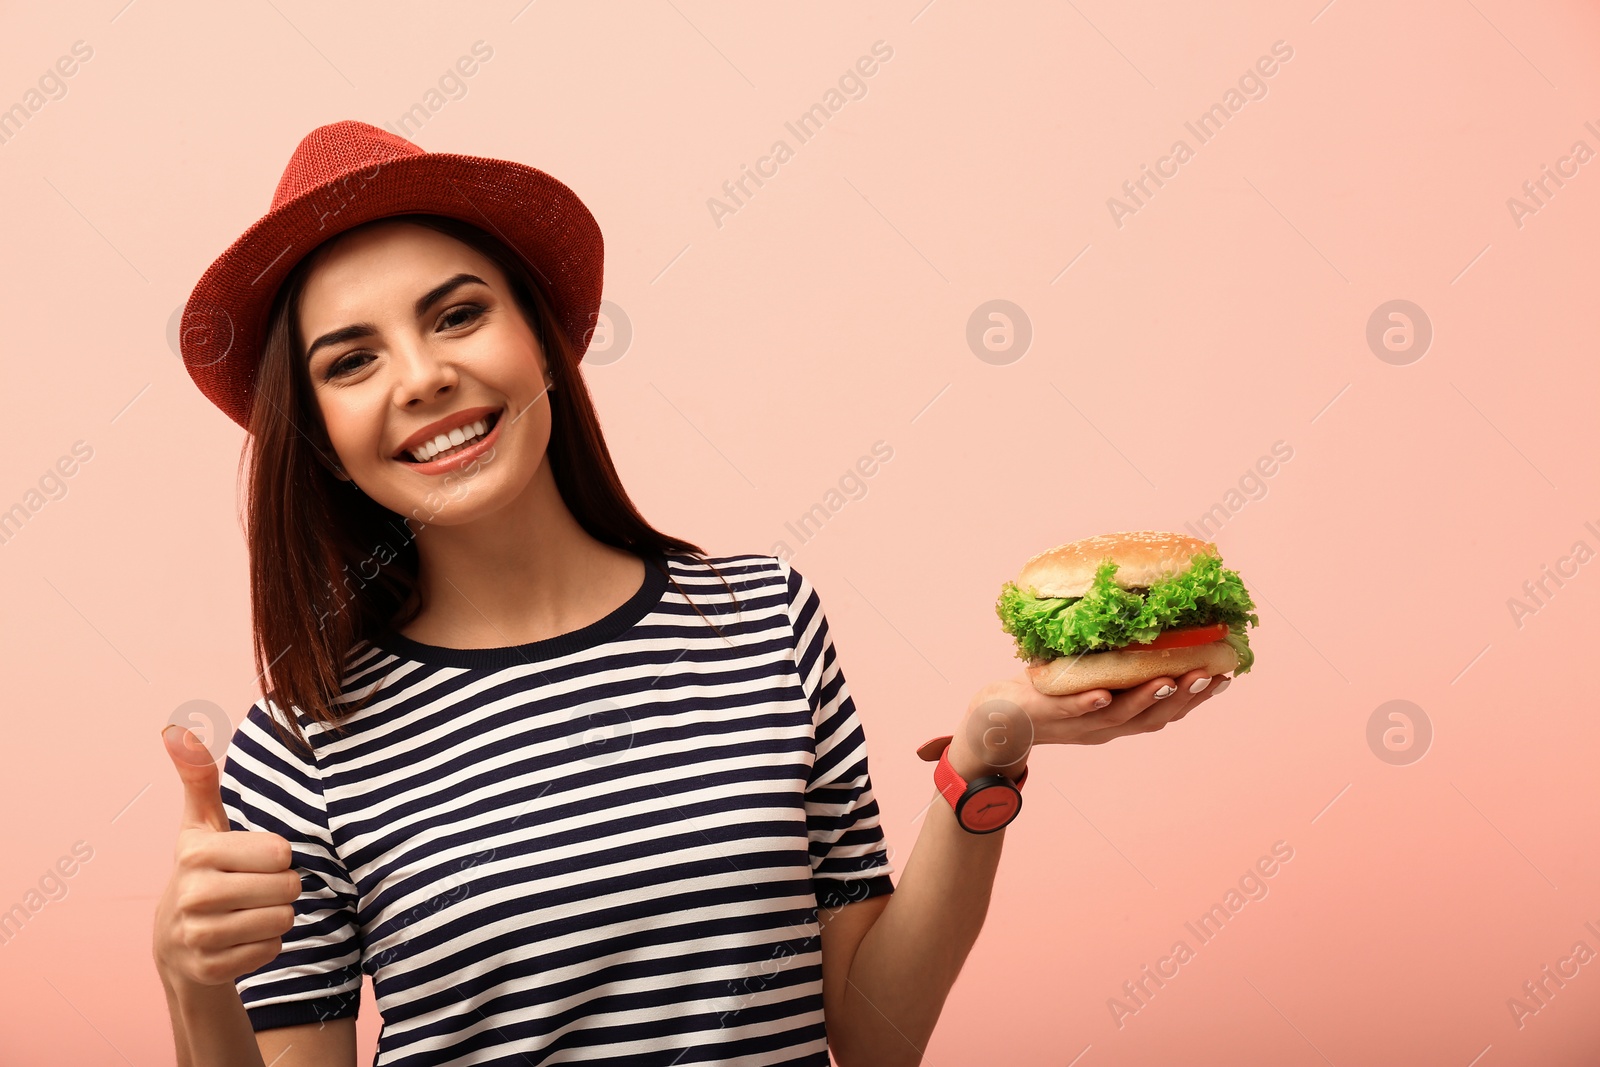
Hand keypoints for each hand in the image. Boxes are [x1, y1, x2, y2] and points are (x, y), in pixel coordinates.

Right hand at [151, 725, 301, 987]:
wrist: (176, 941)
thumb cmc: (204, 869)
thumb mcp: (202, 824)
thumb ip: (199, 778)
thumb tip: (177, 730)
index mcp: (196, 853)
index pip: (280, 853)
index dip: (279, 856)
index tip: (256, 859)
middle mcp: (193, 895)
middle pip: (285, 888)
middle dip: (283, 887)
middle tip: (257, 887)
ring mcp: (198, 936)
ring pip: (281, 921)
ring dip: (278, 916)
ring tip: (252, 910)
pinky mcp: (209, 969)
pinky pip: (270, 951)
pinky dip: (267, 945)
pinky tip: (243, 938)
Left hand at [953, 668, 1232, 776]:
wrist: (1001, 718)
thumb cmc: (1051, 693)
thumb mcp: (1092, 677)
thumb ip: (1119, 662)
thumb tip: (1148, 621)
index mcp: (1122, 716)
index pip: (1168, 709)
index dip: (1197, 697)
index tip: (1226, 676)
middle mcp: (1107, 725)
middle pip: (1154, 717)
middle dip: (1185, 698)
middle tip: (1211, 677)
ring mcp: (1079, 723)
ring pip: (1119, 716)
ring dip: (1145, 700)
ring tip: (1171, 682)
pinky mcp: (1049, 715)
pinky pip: (1071, 711)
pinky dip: (1088, 704)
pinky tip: (1102, 695)